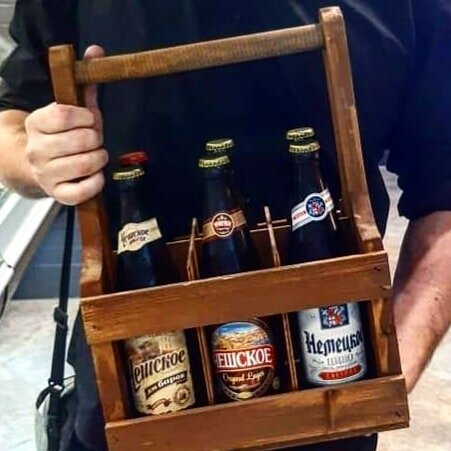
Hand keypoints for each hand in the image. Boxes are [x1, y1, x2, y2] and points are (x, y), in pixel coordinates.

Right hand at [24, 45, 107, 204]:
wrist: (37, 166)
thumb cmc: (61, 136)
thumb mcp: (71, 109)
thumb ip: (84, 84)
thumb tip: (97, 51)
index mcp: (36, 123)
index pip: (64, 115)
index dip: (86, 117)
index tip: (90, 119)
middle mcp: (37, 149)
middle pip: (81, 140)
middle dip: (96, 139)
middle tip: (93, 140)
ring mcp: (46, 173)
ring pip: (86, 164)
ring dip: (99, 159)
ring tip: (94, 156)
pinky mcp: (57, 194)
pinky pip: (84, 191)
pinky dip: (96, 182)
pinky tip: (95, 175)